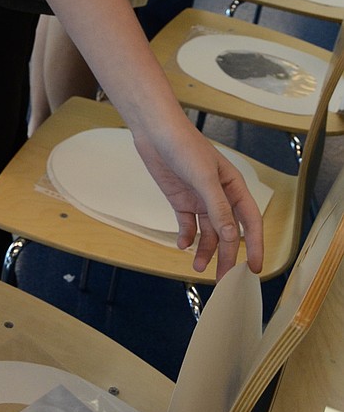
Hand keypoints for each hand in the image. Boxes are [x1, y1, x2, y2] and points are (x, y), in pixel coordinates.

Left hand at [132, 120, 263, 278]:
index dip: (255, 245)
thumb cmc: (184, 146)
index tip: (255, 268)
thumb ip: (219, 208)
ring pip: (208, 233)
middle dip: (227, 256)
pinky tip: (182, 245)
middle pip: (228, 233)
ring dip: (205, 251)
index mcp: (233, 187)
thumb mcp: (204, 178)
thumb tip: (232, 236)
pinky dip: (187, 237)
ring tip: (199, 268)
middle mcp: (219, 196)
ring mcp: (200, 199)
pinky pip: (188, 225)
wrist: (155, 131)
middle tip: (223, 280)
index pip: (250, 222)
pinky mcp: (181, 200)